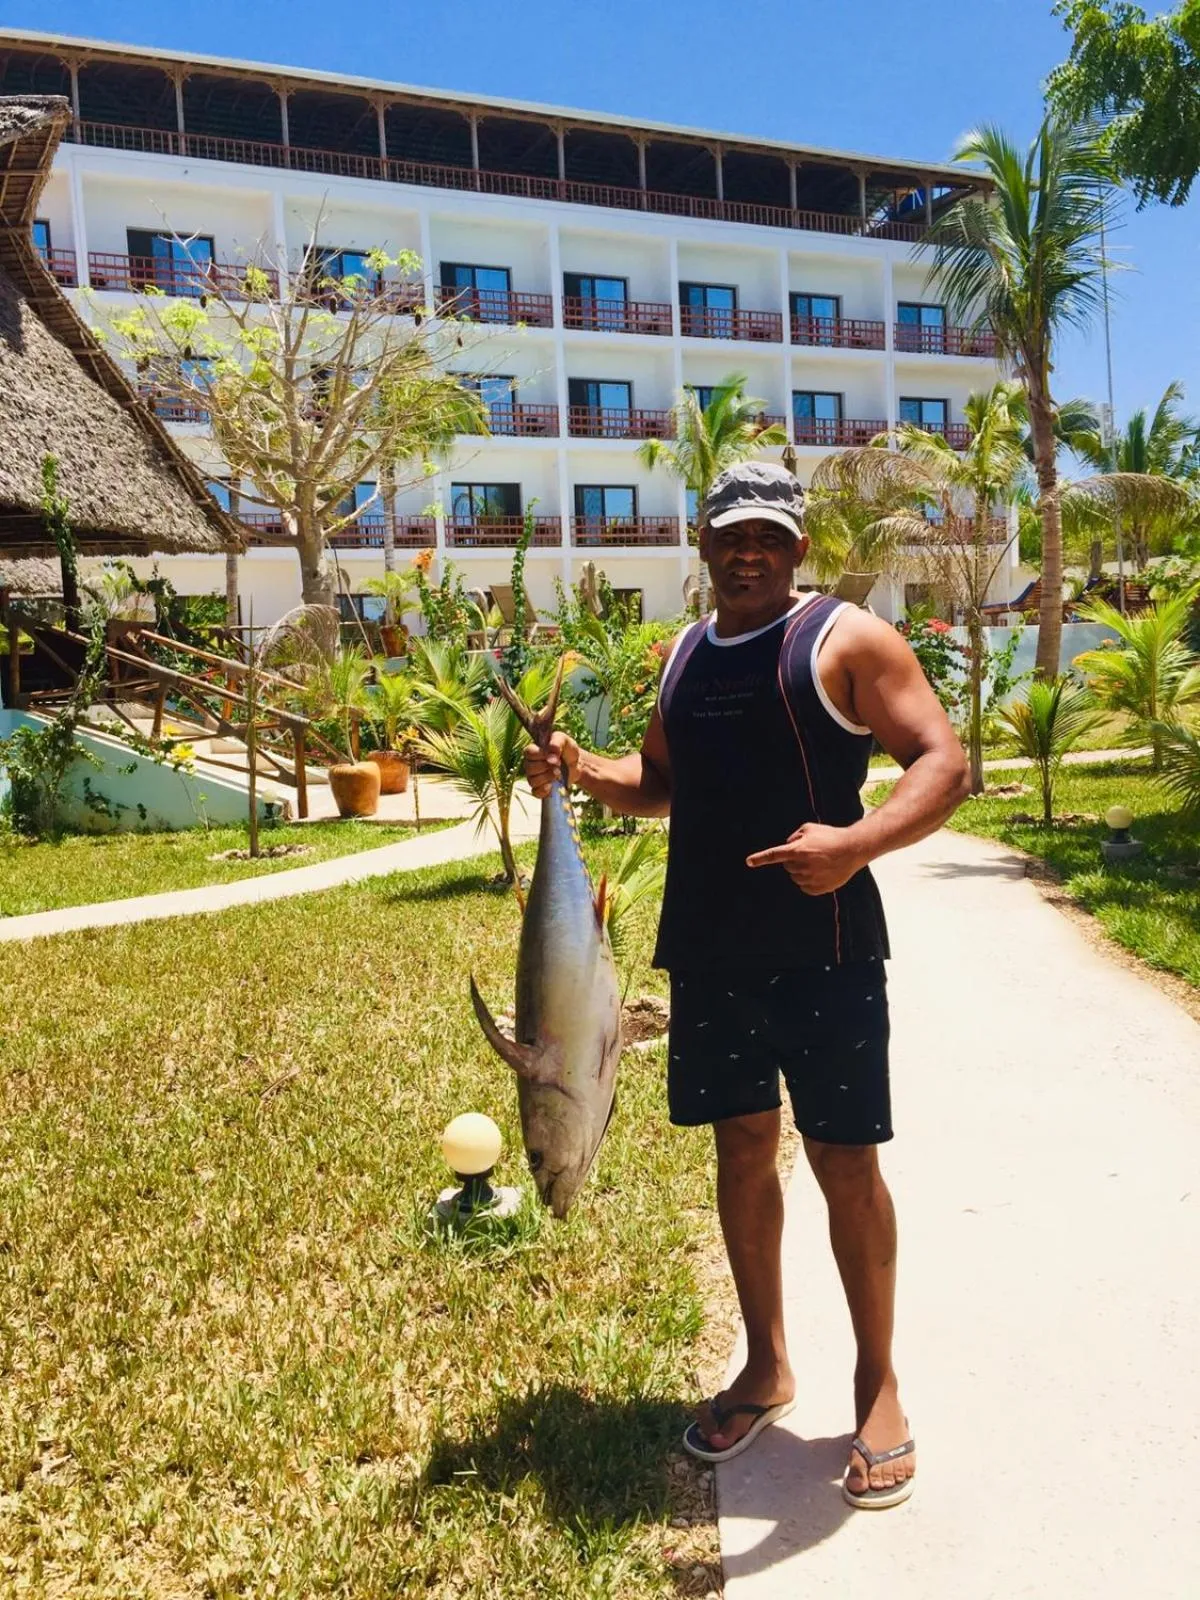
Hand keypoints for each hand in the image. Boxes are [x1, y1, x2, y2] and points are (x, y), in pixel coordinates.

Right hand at [524, 731, 579, 797]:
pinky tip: (552, 786)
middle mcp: (531, 764)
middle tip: (559, 765)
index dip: (540, 755)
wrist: (577, 764)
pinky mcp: (540, 788)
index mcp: (534, 750)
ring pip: (532, 780)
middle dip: (546, 767)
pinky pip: (535, 792)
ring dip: (547, 778)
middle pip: (529, 768)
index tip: (554, 755)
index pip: (528, 752)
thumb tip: (551, 755)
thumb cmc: (567, 750)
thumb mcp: (565, 740)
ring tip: (558, 774)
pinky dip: (543, 790)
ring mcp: (534, 777)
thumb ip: (556, 742)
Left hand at [746, 823, 867, 895]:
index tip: (749, 862)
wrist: (853, 849)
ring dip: (802, 871)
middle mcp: (802, 866)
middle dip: (794, 860)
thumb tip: (787, 846)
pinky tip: (822, 872)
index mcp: (798, 850)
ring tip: (819, 862)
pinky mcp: (818, 888)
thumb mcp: (810, 829)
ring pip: (796, 878)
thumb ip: (794, 836)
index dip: (760, 858)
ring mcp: (810, 878)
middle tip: (810, 854)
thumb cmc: (831, 836)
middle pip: (788, 867)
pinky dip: (809, 881)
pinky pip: (805, 887)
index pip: (775, 854)